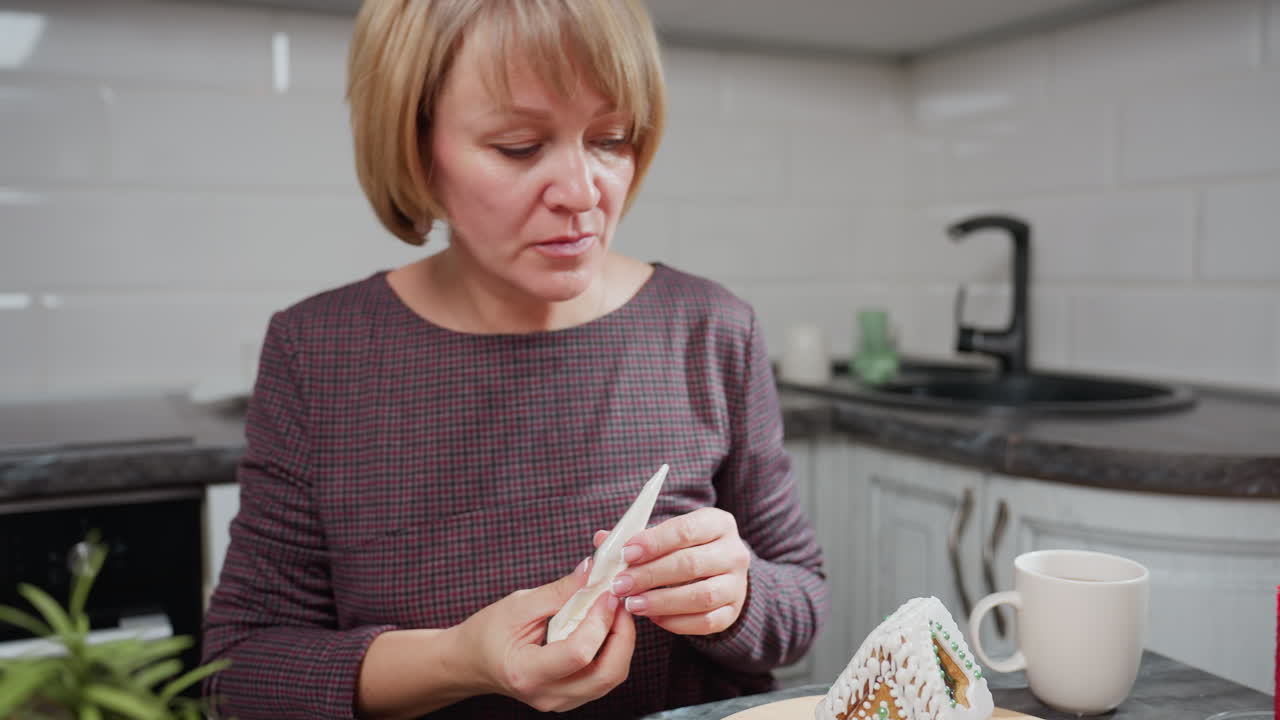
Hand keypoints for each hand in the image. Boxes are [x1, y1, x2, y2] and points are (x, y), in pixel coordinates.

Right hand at [454, 557, 634, 711]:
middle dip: (623, 634)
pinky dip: (612, 650)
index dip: (599, 620)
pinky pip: (604, 677)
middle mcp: (548, 695)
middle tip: (619, 601)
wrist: (472, 663)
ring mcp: (561, 701)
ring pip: (611, 677)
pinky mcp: (571, 697)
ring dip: (621, 641)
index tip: (606, 593)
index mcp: (527, 672)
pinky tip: (604, 626)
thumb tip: (593, 571)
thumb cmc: (488, 632)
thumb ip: (560, 591)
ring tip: (613, 611)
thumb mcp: (519, 604)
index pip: (579, 653)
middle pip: (607, 674)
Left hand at [597, 507, 749, 635]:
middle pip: (691, 564)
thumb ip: (636, 538)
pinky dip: (676, 622)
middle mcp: (734, 552)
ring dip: (661, 601)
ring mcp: (737, 584)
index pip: (686, 530)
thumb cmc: (685, 549)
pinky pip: (706, 622)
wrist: (719, 573)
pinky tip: (653, 617)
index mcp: (718, 523)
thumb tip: (602, 540)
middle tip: (620, 585)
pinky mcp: (732, 612)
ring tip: (632, 604)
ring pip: (701, 595)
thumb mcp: (666, 535)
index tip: (625, 554)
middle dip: (650, 575)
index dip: (654, 542)